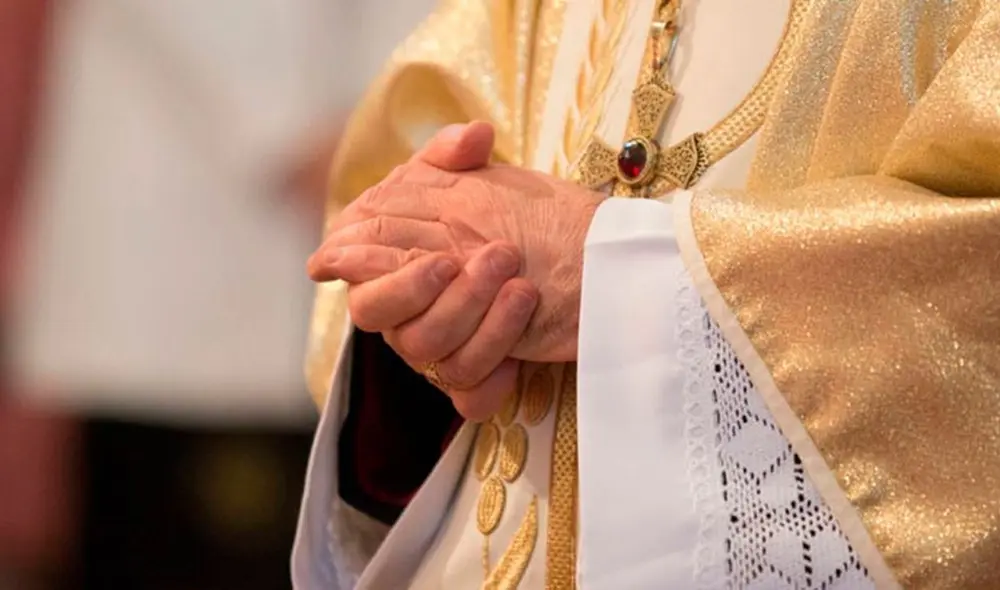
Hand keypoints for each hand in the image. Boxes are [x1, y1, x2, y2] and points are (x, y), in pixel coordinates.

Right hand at [312, 122, 603, 362]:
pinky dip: (492, 380)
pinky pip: (468, 396)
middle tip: (483, 261)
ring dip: (478, 322)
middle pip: (378, 317)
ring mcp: (440, 344)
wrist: (581, 259)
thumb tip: (473, 135)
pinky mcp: (478, 374)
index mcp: (392, 259)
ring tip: (524, 288)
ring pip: (430, 356)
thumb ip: (458, 150)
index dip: (381, 271)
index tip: (439, 258)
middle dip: (424, 290)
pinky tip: (519, 360)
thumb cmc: (520, 214)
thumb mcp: (485, 175)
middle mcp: (407, 307)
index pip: (357, 272)